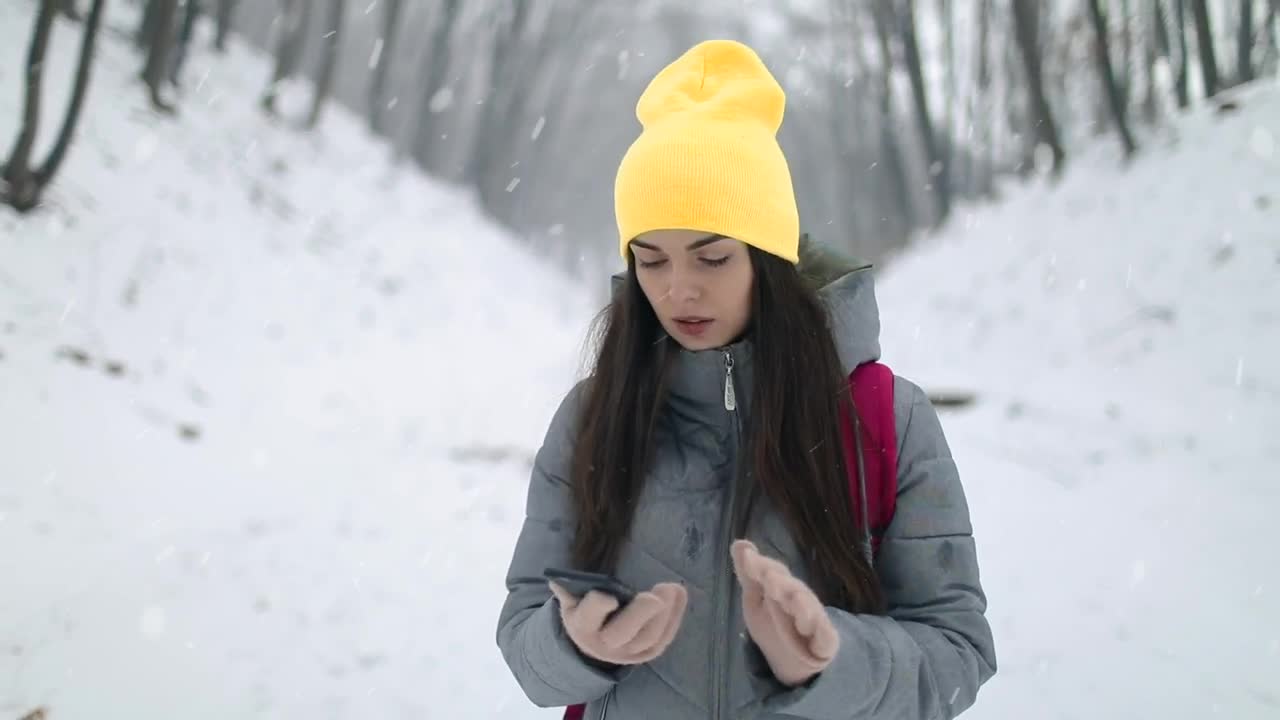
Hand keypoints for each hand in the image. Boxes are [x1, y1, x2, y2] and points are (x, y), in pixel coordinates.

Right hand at [549, 580, 687, 665]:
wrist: (591, 646)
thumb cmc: (583, 614)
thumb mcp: (571, 602)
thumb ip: (566, 589)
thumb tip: (556, 580)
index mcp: (583, 625)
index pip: (589, 616)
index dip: (598, 608)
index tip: (609, 596)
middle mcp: (605, 643)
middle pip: (624, 632)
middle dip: (641, 614)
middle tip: (656, 595)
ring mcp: (627, 653)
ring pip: (649, 638)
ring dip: (666, 613)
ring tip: (673, 588)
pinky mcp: (646, 654)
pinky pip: (663, 639)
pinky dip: (675, 617)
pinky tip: (679, 595)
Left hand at [731, 540, 838, 686]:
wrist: (794, 662)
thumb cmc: (774, 624)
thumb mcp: (755, 600)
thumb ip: (748, 573)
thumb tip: (739, 542)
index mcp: (782, 588)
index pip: (773, 572)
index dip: (761, 566)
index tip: (747, 559)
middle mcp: (800, 600)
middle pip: (792, 589)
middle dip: (782, 583)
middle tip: (770, 580)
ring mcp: (814, 621)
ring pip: (809, 611)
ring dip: (802, 605)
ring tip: (794, 601)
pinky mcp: (825, 643)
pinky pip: (825, 638)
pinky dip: (822, 634)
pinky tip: (814, 629)